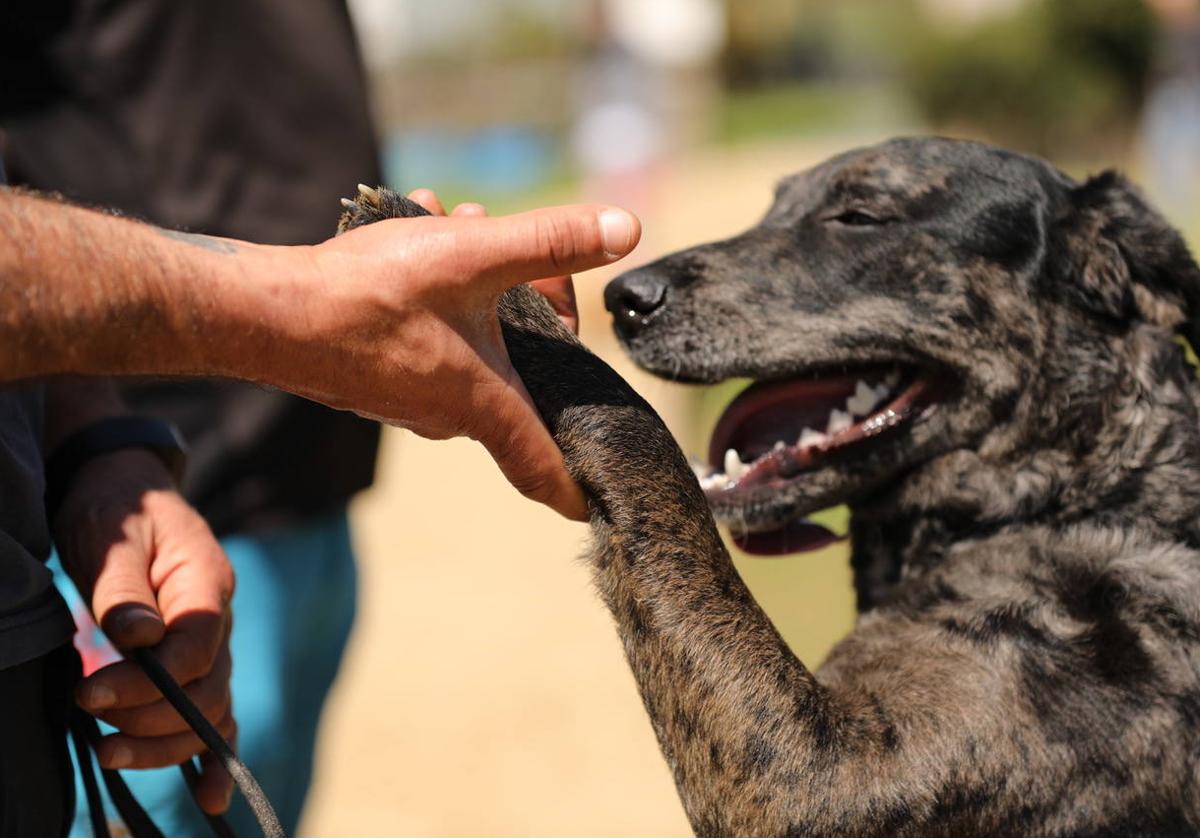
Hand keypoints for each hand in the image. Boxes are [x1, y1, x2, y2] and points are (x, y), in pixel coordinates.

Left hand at [52, 449, 235, 814]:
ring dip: (166, 742)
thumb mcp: (111, 533)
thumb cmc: (115, 507)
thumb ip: (123, 586)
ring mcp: (213, 643)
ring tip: (109, 753)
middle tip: (89, 713)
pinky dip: (212, 756)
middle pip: (206, 689)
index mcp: (206, 580)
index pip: (196, 647)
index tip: (90, 691)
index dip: (150, 681)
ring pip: (210, 711)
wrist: (124, 490)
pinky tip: (208, 797)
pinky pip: (214, 715)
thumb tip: (136, 637)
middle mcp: (220, 618)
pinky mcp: (194, 663)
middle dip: (148, 716)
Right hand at [280, 197, 640, 519]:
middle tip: (523, 252)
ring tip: (463, 219)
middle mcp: (450, 416)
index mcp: (486, 403)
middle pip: (522, 372)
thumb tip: (627, 229)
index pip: (547, 467)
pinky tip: (423, 229)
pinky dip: (441, 293)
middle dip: (535, 304)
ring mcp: (411, 400)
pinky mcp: (379, 379)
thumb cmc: (368, 295)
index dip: (579, 487)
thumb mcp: (474, 256)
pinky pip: (432, 339)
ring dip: (482, 284)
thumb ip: (550, 241)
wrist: (266, 313)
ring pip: (474, 342)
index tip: (602, 502)